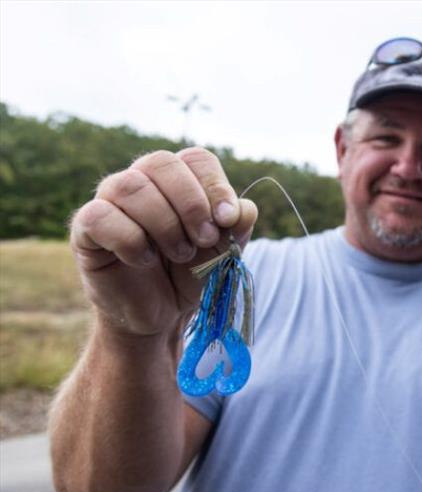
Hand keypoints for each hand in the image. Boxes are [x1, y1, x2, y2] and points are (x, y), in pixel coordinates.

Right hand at [70, 147, 257, 336]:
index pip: (196, 159)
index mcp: (178, 179)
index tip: (228, 220)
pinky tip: (144, 259)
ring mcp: (110, 201)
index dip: (215, 185)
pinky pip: (100, 217)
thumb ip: (237, 228)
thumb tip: (245, 209)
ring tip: (180, 253)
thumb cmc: (190, 273)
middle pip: (162, 163)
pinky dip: (130, 240)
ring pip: (131, 186)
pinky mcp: (86, 229)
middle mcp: (141, 181)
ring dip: (164, 223)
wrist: (160, 313)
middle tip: (205, 238)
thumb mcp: (223, 251)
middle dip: (191, 203)